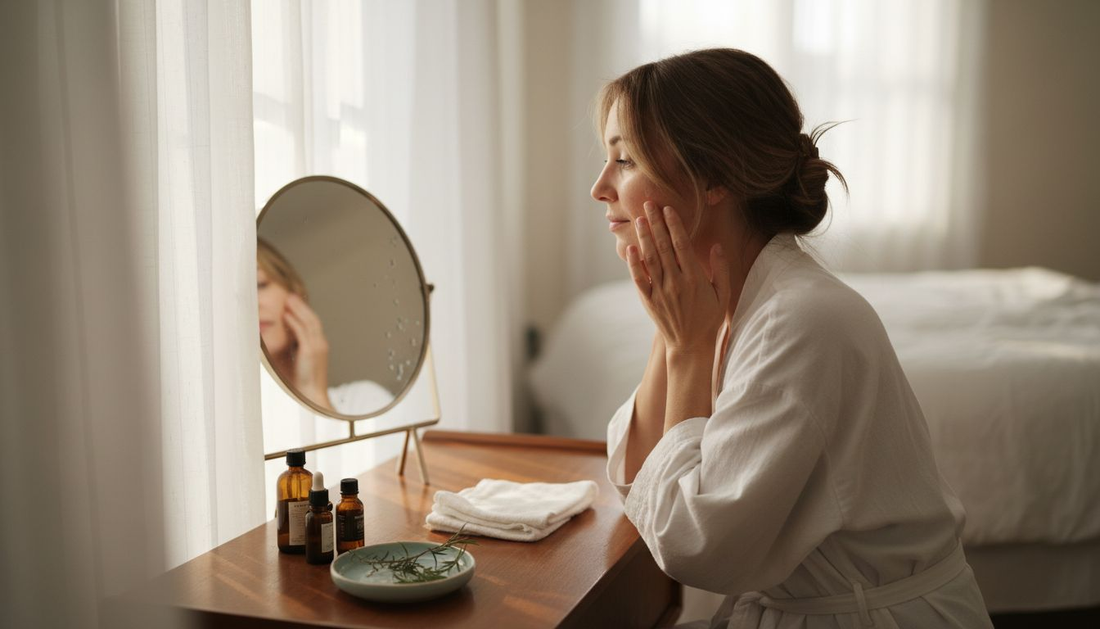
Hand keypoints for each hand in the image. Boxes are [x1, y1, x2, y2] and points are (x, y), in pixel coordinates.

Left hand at [283, 294, 331, 407]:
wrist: (311, 396)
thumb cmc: (301, 383)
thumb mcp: (295, 362)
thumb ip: (289, 349)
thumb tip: (277, 341)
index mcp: (318, 346)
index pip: (312, 324)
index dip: (303, 312)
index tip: (293, 302)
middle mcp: (320, 344)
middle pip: (312, 319)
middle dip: (301, 306)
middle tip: (291, 295)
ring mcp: (317, 347)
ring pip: (309, 322)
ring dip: (298, 309)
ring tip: (289, 299)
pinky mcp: (311, 351)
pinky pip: (302, 333)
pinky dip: (295, 322)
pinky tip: (287, 315)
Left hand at [627, 202, 730, 354]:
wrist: (691, 344)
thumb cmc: (709, 317)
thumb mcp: (723, 294)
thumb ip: (721, 269)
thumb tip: (717, 246)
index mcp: (696, 279)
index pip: (682, 245)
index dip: (674, 225)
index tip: (668, 209)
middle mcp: (676, 283)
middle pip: (663, 247)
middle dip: (655, 223)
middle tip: (648, 203)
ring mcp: (661, 292)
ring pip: (650, 259)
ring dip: (644, 237)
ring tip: (639, 219)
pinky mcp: (650, 301)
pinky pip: (640, 279)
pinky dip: (634, 264)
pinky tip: (630, 248)